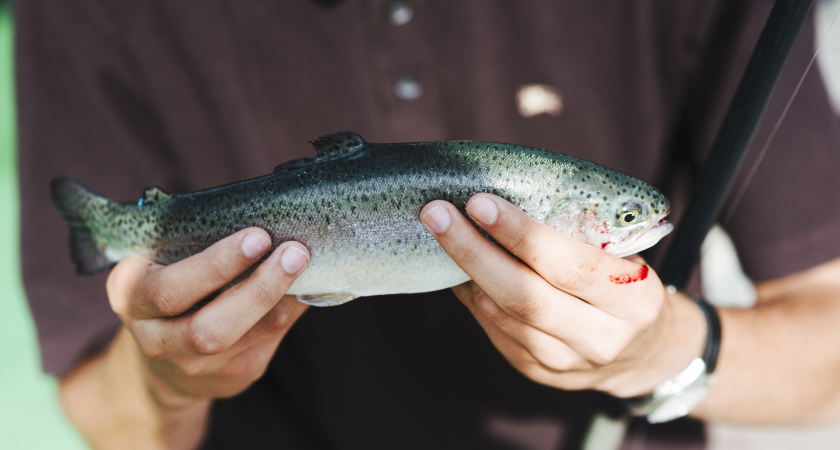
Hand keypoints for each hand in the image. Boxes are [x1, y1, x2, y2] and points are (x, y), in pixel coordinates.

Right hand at [106, 228, 309, 405]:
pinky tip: (305, 288)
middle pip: (208, 328)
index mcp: (131, 297)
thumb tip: (267, 218)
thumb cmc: (171, 289)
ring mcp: (193, 365)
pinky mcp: (230, 376)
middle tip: (293, 253)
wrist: (162, 363)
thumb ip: (197, 245)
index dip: (216, 266)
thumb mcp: (163, 263)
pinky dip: (289, 312)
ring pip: (243, 338)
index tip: (257, 237)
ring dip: (280, 300)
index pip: (168, 289)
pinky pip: (267, 343)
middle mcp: (156, 340)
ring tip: (304, 265)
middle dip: (258, 289)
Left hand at [421, 194, 705, 396]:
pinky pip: (494, 330)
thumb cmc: (627, 284)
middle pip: (525, 296)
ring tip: (441, 232)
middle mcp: (602, 338)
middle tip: (437, 214)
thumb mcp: (625, 256)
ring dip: (465, 271)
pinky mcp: (538, 372)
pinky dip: (472, 296)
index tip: (480, 203)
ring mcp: (568, 362)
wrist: (646, 352)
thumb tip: (502, 201)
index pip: (570, 265)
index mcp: (634, 298)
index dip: (521, 234)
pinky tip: (458, 269)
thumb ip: (578, 234)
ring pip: (503, 315)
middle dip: (473, 251)